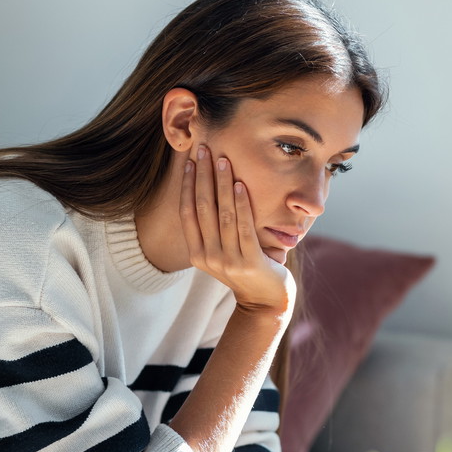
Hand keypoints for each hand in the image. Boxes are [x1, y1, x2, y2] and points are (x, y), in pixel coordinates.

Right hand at [181, 144, 295, 313]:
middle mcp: (207, 257)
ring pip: (221, 214)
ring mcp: (227, 260)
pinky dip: (241, 203)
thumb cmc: (246, 270)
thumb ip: (214, 230)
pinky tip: (239, 183)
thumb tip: (212, 190)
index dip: (188, 185)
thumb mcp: (223, 252)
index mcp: (197, 253)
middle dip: (202, 175)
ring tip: (222, 159)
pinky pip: (243, 226)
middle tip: (204, 149)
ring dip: (221, 183)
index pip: (187, 212)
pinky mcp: (248, 262)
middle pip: (201, 208)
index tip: (190, 161)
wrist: (265, 302)